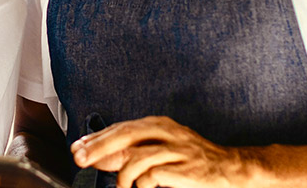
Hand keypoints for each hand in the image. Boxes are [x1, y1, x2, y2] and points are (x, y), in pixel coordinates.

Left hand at [71, 117, 257, 187]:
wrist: (229, 169)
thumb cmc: (192, 160)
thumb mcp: (160, 150)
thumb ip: (132, 152)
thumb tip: (99, 156)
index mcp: (159, 125)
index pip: (120, 127)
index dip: (96, 138)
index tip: (77, 148)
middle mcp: (167, 132)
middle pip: (125, 135)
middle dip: (99, 148)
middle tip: (81, 160)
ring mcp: (176, 149)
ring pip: (137, 156)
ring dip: (122, 175)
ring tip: (121, 186)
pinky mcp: (185, 168)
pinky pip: (153, 175)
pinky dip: (142, 184)